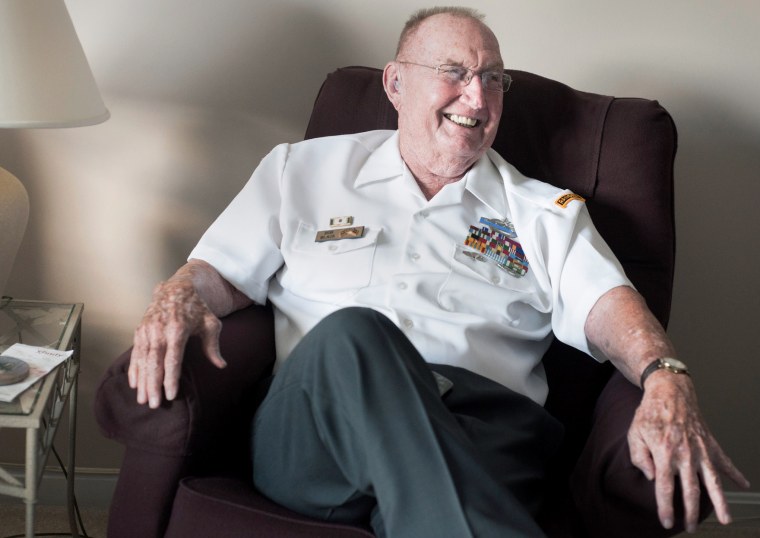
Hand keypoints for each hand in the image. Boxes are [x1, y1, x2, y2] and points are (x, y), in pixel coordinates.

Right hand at [129, 277, 226, 407]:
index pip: (173, 359)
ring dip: (142, 381)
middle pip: (154, 362)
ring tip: (142, 400)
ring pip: (143, 359)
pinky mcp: (140, 329)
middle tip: (153, 405)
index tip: (171, 395)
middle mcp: (159, 329)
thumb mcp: (211, 323)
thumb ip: (213, 346)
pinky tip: (134, 384)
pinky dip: (134, 369)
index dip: (171, 379)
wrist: (178, 287)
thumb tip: (221, 365)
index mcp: (178, 328)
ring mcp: (148, 329)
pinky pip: (136, 353)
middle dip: (153, 385)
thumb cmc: (198, 308)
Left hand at [628, 372, 749, 532]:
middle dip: (691, 512)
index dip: (666, 507)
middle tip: (691, 528)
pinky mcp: (710, 442)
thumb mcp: (634, 433)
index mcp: (664, 453)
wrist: (670, 390)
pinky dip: (735, 473)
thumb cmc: (649, 412)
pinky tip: (744, 484)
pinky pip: (725, 461)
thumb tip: (651, 478)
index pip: (665, 488)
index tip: (667, 522)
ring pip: (713, 480)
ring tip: (726, 519)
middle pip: (691, 490)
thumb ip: (639, 457)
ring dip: (720, 501)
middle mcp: (685, 454)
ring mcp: (700, 449)